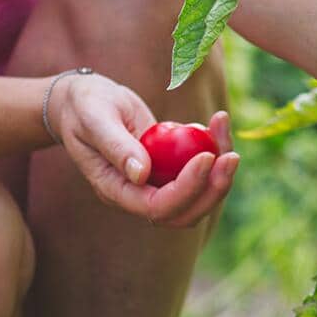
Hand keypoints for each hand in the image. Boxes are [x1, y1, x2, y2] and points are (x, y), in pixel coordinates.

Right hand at [50, 73, 237, 227]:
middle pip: (185, 213)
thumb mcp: (94, 119)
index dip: (187, 188)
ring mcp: (156, 184)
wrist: (85, 103)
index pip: (157, 207)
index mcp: (116, 191)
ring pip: (198, 197)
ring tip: (224, 127)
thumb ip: (115, 145)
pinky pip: (200, 173)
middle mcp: (138, 195)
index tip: (207, 156)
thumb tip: (141, 174)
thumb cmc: (84, 107)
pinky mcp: (169, 170)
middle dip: (213, 190)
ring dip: (220, 172)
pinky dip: (215, 149)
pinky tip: (216, 122)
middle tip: (232, 157)